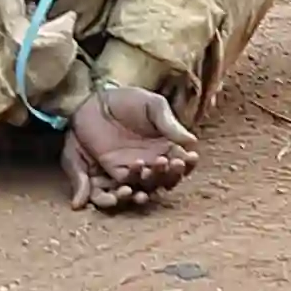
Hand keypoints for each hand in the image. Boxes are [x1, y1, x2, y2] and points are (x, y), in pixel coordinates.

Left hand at [61, 84, 200, 211]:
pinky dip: (126, 190)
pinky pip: (123, 185)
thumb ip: (169, 123)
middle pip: (166, 179)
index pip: (182, 163)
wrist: (97, 100)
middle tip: (166, 163)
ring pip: (146, 185)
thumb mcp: (152, 106)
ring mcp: (134, 168)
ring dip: (149, 185)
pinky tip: (128, 186)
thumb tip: (192, 141)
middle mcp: (153, 162)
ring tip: (146, 176)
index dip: (186, 163)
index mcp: (167, 148)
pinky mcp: (114, 170)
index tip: (188, 157)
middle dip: (168, 175)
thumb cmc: (130, 100)